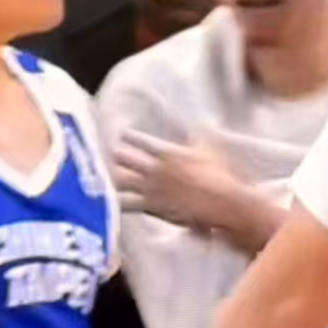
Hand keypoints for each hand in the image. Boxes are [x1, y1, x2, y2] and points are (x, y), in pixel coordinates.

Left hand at [112, 131, 249, 233]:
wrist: (219, 203)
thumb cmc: (218, 175)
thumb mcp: (209, 149)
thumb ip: (200, 135)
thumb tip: (201, 121)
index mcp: (167, 152)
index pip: (141, 140)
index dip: (130, 136)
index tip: (123, 134)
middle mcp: (154, 168)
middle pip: (126, 158)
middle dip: (118, 155)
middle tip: (113, 154)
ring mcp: (150, 188)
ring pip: (121, 179)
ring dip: (113, 176)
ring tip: (108, 175)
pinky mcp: (150, 206)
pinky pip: (126, 203)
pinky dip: (116, 200)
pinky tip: (109, 200)